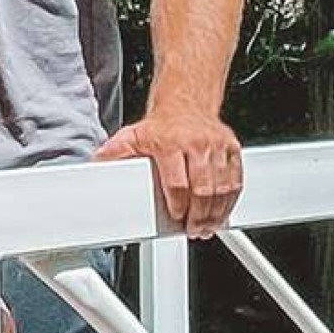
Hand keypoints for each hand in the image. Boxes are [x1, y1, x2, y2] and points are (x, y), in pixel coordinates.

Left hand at [95, 105, 241, 237]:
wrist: (186, 103)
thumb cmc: (161, 126)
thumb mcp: (133, 136)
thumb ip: (115, 153)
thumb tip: (98, 163)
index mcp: (170, 143)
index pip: (178, 184)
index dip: (179, 206)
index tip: (177, 218)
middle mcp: (196, 144)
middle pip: (202, 190)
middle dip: (199, 216)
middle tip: (194, 229)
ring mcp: (216, 146)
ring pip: (222, 187)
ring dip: (216, 212)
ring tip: (207, 225)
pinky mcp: (231, 148)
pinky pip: (236, 178)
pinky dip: (231, 199)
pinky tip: (223, 211)